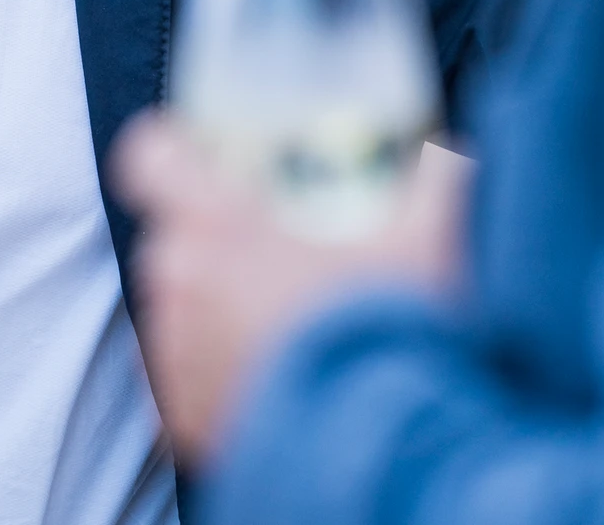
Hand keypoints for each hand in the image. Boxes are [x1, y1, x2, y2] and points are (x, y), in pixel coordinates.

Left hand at [111, 113, 470, 461]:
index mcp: (218, 221)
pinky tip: (270, 378)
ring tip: (281, 327)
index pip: (151, 156)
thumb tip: (451, 156)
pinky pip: (183, 379)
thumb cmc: (390, 330)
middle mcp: (180, 281)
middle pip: (173, 239)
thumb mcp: (428, 240)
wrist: (379, 452)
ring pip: (176, 309)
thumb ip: (436, 183)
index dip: (171, 150)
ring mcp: (174, 351)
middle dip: (213, 242)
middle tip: (273, 254)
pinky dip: (215, 374)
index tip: (199, 159)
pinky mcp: (181, 416)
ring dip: (214, 310)